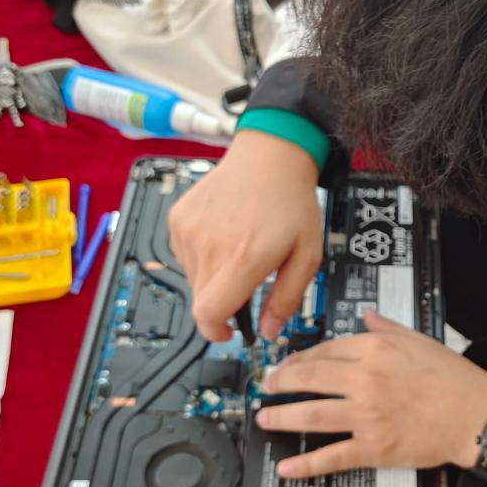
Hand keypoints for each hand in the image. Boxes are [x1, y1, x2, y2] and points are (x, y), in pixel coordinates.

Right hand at [169, 129, 322, 341]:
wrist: (269, 155)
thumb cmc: (291, 202)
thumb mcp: (307, 256)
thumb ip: (287, 298)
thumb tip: (268, 331)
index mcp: (244, 257)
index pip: (208, 313)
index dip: (216, 331)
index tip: (230, 331)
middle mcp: (211, 244)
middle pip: (202, 301)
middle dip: (224, 302)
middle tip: (247, 282)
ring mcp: (189, 230)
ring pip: (193, 279)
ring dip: (214, 278)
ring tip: (239, 251)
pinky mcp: (178, 219)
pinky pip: (184, 256)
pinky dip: (203, 257)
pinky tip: (225, 236)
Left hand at [256, 312, 486, 477]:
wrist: (477, 415)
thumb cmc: (454, 379)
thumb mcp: (419, 340)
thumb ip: (387, 327)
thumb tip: (367, 315)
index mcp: (375, 349)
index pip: (325, 350)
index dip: (299, 357)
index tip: (288, 362)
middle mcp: (365, 380)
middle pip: (308, 379)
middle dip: (280, 383)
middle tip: (267, 386)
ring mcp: (366, 415)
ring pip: (311, 415)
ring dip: (282, 417)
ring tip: (265, 418)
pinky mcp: (373, 447)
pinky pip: (332, 455)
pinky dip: (306, 463)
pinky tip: (287, 466)